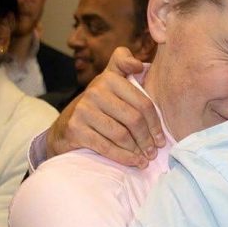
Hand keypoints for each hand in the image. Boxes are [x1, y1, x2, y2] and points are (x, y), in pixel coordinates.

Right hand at [46, 47, 164, 165]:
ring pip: (122, 134)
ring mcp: (83, 110)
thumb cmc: (99, 106)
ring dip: (137, 150)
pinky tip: (134, 162)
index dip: (156, 123)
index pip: (143, 103)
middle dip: (147, 139)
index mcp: (109, 78)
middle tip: (154, 152)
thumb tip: (139, 65)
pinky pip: (106, 146)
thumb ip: (124, 64)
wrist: (66, 127)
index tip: (161, 138)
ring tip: (145, 159)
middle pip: (134, 119)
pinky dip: (124, 157)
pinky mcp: (75, 128)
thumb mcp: (110, 81)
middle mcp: (95, 91)